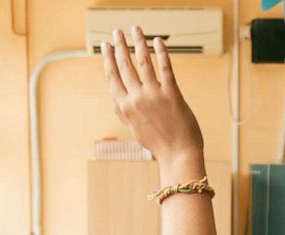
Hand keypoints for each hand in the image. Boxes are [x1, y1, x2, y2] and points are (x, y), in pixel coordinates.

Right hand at [102, 28, 202, 166]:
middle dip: (120, 45)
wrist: (178, 154)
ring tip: (135, 29)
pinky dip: (160, 52)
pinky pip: (165, 67)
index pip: (112, 77)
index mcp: (124, 108)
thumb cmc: (157, 142)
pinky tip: (157, 41)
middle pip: (125, 66)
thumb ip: (123, 110)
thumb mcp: (133, 127)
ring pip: (143, 62)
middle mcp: (136, 99)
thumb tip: (115, 94)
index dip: (108, 59)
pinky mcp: (172, 94)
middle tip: (117, 31)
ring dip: (138, 42)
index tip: (106, 46)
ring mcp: (153, 95)